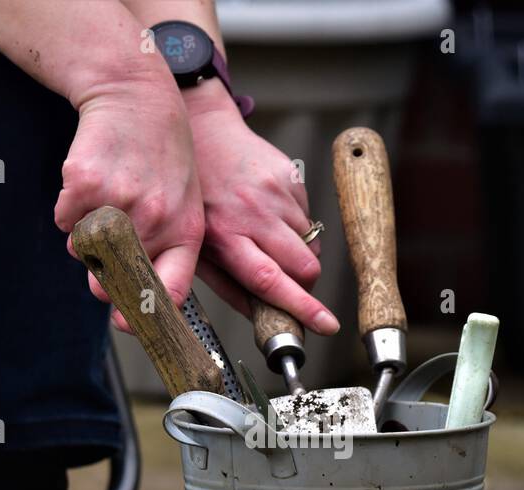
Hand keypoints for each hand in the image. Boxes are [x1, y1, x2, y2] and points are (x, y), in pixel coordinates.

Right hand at [56, 77, 203, 330]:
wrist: (138, 98)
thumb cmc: (162, 158)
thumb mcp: (182, 206)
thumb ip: (163, 254)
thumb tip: (130, 307)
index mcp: (185, 233)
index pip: (167, 295)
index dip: (142, 318)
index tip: (124, 323)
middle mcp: (154, 222)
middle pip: (110, 282)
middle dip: (99, 277)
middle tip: (104, 246)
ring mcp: (118, 203)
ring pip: (81, 251)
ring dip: (83, 236)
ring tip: (105, 201)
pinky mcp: (84, 184)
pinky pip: (63, 221)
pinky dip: (68, 209)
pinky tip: (90, 183)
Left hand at [185, 81, 337, 335]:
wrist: (203, 131)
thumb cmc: (196, 196)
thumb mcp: (198, 246)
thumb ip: (228, 285)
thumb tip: (260, 318)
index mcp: (225, 235)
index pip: (269, 280)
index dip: (301, 307)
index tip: (326, 325)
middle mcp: (253, 214)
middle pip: (304, 267)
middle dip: (305, 286)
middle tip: (289, 285)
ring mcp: (276, 194)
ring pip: (312, 246)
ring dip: (300, 257)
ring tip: (270, 243)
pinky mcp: (292, 178)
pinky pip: (310, 219)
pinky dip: (298, 230)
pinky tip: (271, 217)